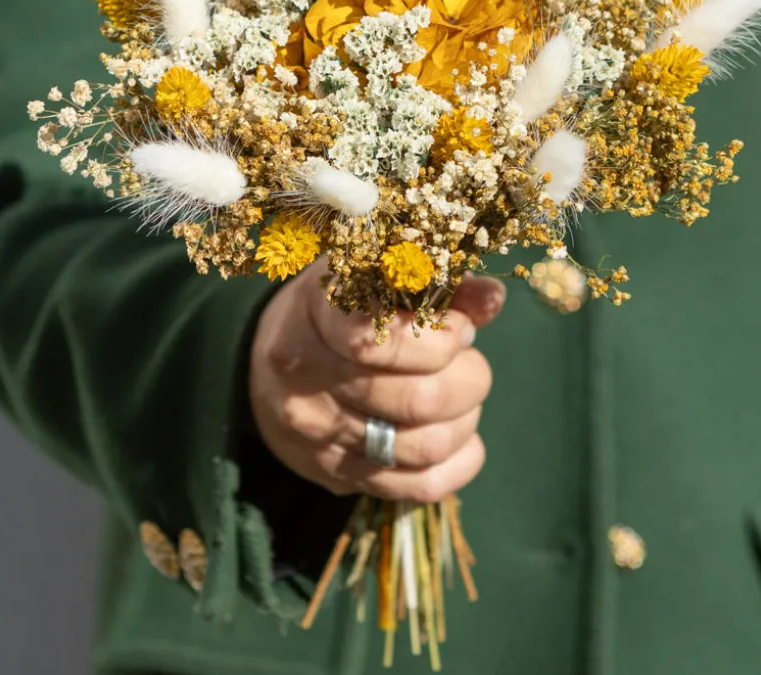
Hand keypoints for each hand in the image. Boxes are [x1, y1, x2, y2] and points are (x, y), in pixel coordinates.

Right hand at [249, 260, 505, 503]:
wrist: (269, 364)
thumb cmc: (339, 305)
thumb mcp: (376, 274)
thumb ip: (438, 283)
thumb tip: (491, 297)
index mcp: (316, 312)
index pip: (380, 342)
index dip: (440, 339)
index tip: (461, 327)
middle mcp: (307, 376)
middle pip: (417, 400)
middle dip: (468, 380)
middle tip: (469, 361)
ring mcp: (318, 433)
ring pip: (425, 446)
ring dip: (465, 420)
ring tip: (462, 395)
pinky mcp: (336, 473)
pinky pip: (419, 486)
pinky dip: (459, 463)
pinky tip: (463, 439)